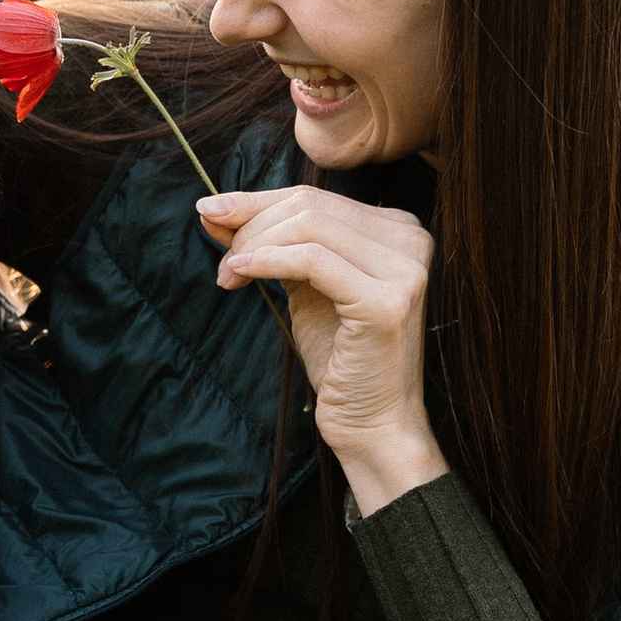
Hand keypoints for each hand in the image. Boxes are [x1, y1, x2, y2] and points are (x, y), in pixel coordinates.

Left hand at [196, 184, 446, 513]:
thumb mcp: (304, 288)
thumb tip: (216, 210)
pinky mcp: (386, 301)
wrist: (373, 423)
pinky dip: (268, 260)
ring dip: (255, 245)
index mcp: (399, 229)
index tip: (209, 213)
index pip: (315, 197)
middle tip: (221, 260)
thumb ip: (273, 244)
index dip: (256, 201)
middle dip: (251, 225)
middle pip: (310, 205)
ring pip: (308, 226)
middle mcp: (411, 240)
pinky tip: (242, 273)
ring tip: (229, 276)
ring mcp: (404, 270)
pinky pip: (312, 260)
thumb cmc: (340, 358)